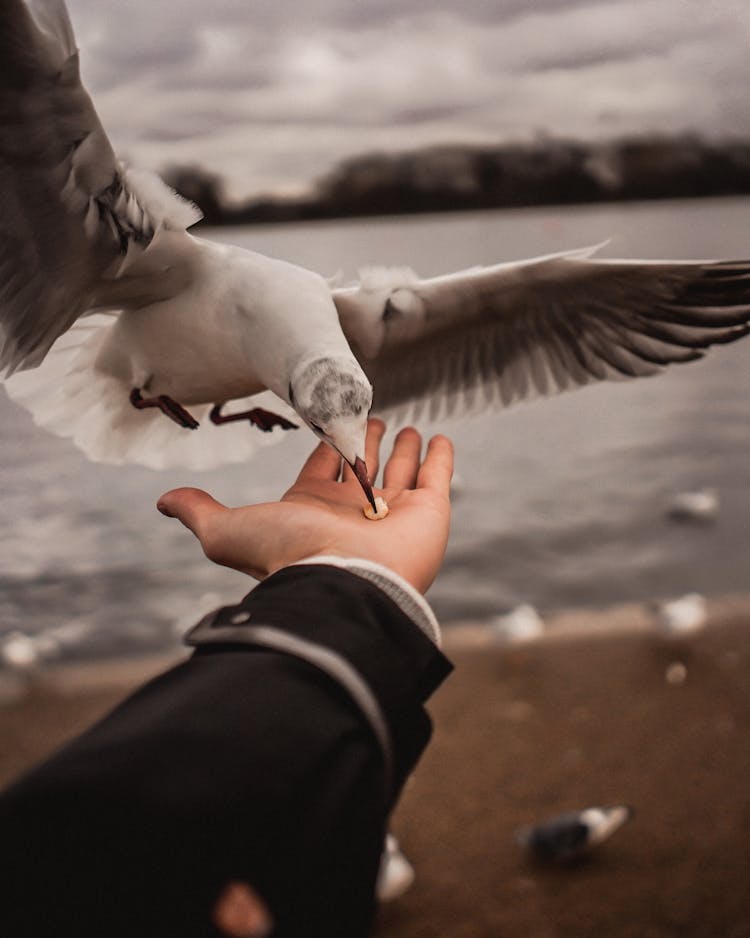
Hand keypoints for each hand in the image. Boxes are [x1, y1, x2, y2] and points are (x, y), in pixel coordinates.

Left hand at [157, 420, 453, 592]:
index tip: (330, 421)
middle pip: (364, 466)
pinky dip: (440, 457)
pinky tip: (439, 439)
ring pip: (401, 471)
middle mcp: (355, 510)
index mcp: (314, 508)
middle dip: (367, 442)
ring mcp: (394, 511)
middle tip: (374, 418)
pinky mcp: (429, 512)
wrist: (345, 582)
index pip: (324, 467)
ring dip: (404, 449)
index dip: (328, 446)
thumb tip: (163, 501)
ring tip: (409, 428)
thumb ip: (200, 511)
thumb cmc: (289, 556)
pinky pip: (437, 477)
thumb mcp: (229, 530)